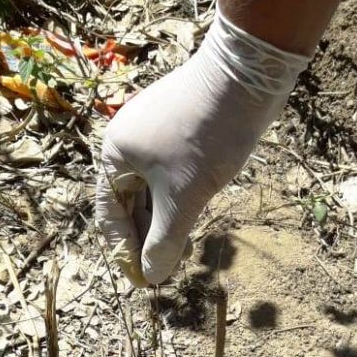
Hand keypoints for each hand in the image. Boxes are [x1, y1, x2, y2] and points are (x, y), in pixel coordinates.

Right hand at [95, 9, 307, 285]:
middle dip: (145, 238)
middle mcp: (126, 141)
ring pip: (151, 189)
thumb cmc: (208, 135)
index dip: (124, 252)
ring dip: (162, 221)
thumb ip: (164, 241)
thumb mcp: (184, 197)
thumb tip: (153, 277)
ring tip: (178, 251)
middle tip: (160, 271)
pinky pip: (168, 173)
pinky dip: (176, 199)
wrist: (247, 73)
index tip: (142, 283)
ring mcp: (153, 132)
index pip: (109, 216)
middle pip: (129, 203)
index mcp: (114, 154)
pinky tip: (191, 219)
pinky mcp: (178, 127)